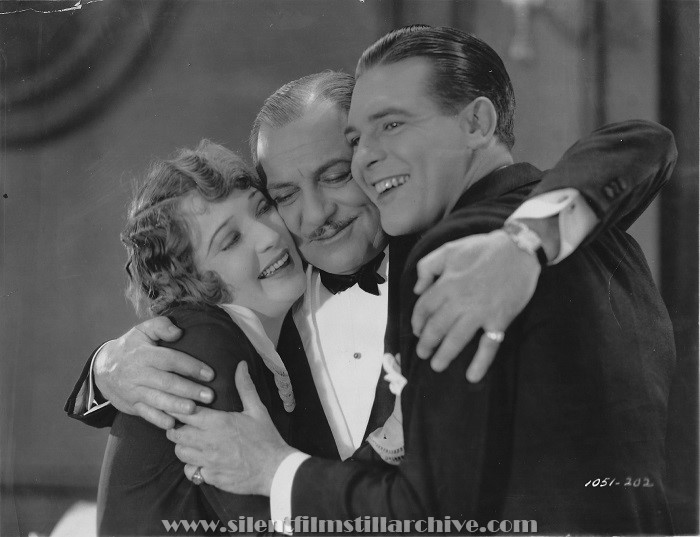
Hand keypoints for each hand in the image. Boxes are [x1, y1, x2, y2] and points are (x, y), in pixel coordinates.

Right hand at [95, 316, 214, 428]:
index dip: (191, 367)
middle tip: (209, 396)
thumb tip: (178, 332)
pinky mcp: (131, 405)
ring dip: (176, 406)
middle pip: (167, 383)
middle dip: (189, 390)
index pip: (171, 360)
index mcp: (144, 354)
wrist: (102, 369)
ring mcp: (134, 391)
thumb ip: (161, 326)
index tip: (210, 374)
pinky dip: (158, 420)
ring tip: (194, 410)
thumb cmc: (130, 347)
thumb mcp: (142, 330)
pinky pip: (146, 414)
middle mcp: (138, 374)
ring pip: (157, 400)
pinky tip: (172, 424)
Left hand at [167, 361, 296, 495]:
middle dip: (176, 428)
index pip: (185, 413)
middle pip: (176, 434)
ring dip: (183, 446)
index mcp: (218, 422)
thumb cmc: (267, 438)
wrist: (275, 469)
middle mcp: (209, 442)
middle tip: (182, 425)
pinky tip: (201, 461)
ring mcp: (209, 461)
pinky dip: (192, 466)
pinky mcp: (211, 477)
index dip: (177, 408)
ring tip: (191, 442)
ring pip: (180, 453)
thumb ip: (245, 387)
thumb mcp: (257, 410)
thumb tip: (241, 365)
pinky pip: (191, 472)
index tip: (176, 406)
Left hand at [412, 230, 539, 381]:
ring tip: (437, 366)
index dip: (417, 321)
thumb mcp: (448, 249)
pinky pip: (489, 345)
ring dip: (445, 355)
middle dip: (426, 343)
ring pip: (457, 339)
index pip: (424, 308)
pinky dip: (481, 362)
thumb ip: (427, 267)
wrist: (518, 250)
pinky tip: (472, 376)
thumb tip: (417, 289)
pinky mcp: (500, 319)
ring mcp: (481, 312)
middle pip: (436, 327)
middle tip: (422, 353)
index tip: (417, 330)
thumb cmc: (482, 249)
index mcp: (447, 283)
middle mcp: (460, 300)